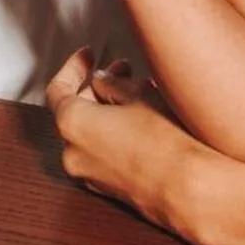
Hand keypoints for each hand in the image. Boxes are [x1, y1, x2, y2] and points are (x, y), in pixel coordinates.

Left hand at [47, 48, 205, 241]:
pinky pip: (101, 151)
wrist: (185, 188)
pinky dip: (112, 131)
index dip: (73, 67)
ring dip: (107, 108)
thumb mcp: (138, 96)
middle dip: (97, 86)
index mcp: (72, 124)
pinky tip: (140, 118)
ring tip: (138, 91)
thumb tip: (101, 80)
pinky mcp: (106, 186)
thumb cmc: (163, 141)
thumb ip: (112, 83)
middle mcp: (72, 152)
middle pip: (74, 109)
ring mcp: (88, 173)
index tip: (88, 56)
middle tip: (121, 70)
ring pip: (89, 131)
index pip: (58, 89)